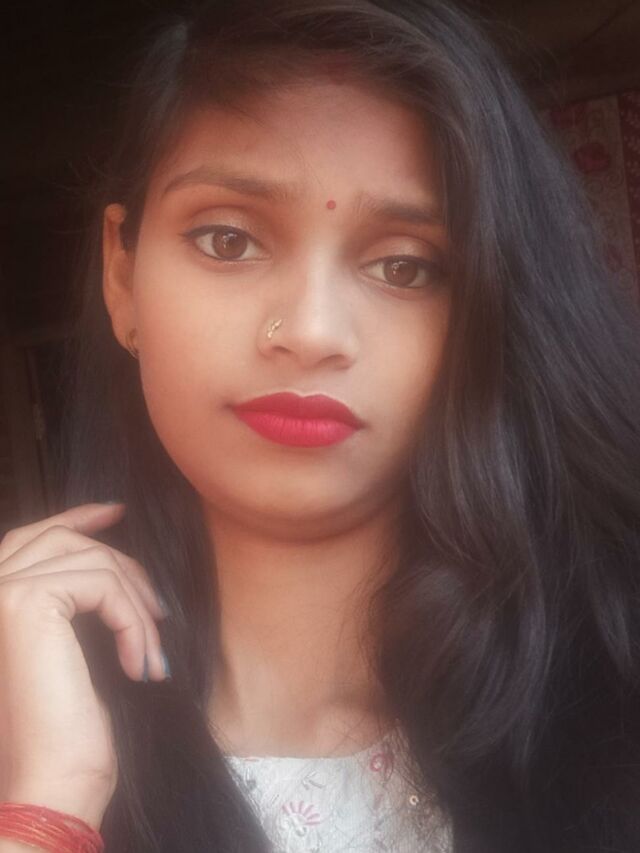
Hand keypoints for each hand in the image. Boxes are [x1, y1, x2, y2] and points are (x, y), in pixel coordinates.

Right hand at [0, 502, 167, 827]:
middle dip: (123, 566)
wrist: (52, 782)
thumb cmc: (64, 729)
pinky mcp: (24, 601)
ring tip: (150, 654)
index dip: (77, 516)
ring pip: (94, 561)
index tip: (118, 511)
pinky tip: (140, 665)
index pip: (32, 537)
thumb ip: (75, 600)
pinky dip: (133, 620)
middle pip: (66, 541)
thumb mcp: (71, 648)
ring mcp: (0, 591)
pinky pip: (104, 583)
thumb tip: (111, 561)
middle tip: (158, 610)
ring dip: (136, 605)